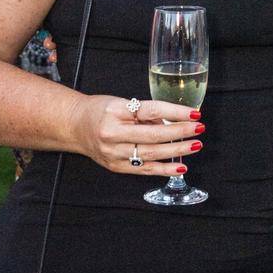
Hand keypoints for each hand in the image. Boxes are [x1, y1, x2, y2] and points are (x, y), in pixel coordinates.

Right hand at [68, 94, 204, 174]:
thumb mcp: (122, 103)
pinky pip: (144, 170)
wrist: (73, 126)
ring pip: (151, 154)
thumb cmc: (100, 110)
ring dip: (177, 151)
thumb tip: (174, 120)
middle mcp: (112, 133)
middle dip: (180, 133)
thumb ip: (146, 112)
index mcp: (116, 111)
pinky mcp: (115, 166)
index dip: (175, 112)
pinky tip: (180, 167)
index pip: (151, 111)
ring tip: (195, 145)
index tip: (194, 113)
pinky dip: (164, 170)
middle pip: (153, 135)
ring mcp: (113, 153)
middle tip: (199, 129)